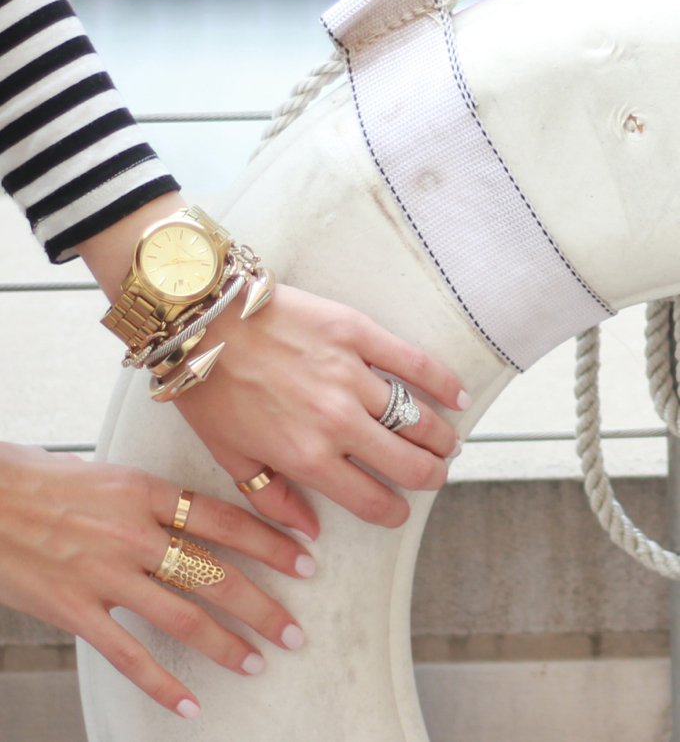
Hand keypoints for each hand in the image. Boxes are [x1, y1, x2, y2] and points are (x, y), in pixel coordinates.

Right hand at [0, 442, 314, 717]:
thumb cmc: (44, 480)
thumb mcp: (113, 475)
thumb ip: (158, 498)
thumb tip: (199, 515)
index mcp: (147, 492)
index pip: (226, 519)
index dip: (270, 542)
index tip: (303, 558)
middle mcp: (135, 533)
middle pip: (216, 573)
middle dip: (263, 605)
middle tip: (293, 628)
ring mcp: (106, 574)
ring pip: (183, 616)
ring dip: (227, 644)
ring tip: (257, 661)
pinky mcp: (76, 609)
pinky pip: (129, 654)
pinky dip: (163, 684)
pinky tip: (190, 701)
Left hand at [175, 284, 467, 538]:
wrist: (203, 321)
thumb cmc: (210, 389)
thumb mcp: (229, 457)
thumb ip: (272, 498)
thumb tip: (308, 532)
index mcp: (306, 458)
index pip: (372, 500)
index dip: (394, 513)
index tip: (399, 511)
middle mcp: (337, 422)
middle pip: (408, 464)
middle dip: (430, 477)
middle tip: (435, 475)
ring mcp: (352, 376)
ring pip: (416, 418)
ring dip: (441, 438)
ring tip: (448, 443)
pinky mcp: (357, 334)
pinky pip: (413, 363)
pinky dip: (442, 383)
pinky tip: (458, 397)